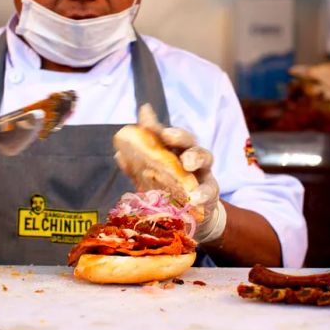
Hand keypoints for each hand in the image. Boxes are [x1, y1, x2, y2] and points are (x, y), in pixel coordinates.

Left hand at [137, 104, 226, 242]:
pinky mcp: (211, 192)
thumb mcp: (150, 179)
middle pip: (188, 140)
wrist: (190, 216)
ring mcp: (202, 173)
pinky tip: (195, 197)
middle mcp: (189, 157)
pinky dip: (203, 192)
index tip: (144, 113)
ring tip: (188, 163)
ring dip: (196, 157)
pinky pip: (210, 190)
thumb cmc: (169, 191)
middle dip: (179, 136)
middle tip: (169, 136)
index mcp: (173, 152)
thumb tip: (119, 154)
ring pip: (205, 157)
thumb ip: (136, 166)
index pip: (165, 135)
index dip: (155, 125)